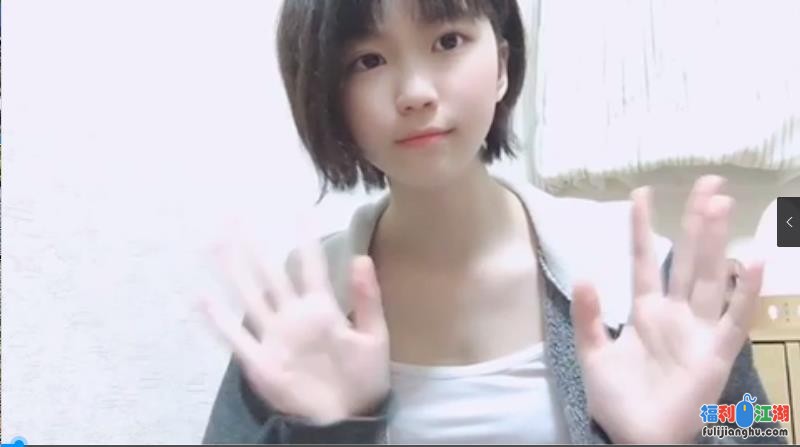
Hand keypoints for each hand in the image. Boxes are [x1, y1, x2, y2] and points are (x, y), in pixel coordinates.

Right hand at [201, 223, 390, 424]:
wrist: (348, 417)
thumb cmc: (364, 378)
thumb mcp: (374, 336)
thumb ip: (367, 299)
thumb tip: (361, 257)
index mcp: (322, 309)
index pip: (312, 266)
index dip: (306, 239)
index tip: (299, 211)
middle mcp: (293, 317)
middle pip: (270, 274)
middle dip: (253, 247)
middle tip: (236, 218)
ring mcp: (275, 337)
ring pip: (249, 296)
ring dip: (232, 271)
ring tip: (215, 244)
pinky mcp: (261, 361)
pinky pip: (236, 337)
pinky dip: (218, 319)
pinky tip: (202, 298)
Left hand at [570, 175, 763, 443]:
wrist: (638, 438)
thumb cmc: (617, 399)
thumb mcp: (592, 354)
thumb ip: (588, 316)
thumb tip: (585, 275)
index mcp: (645, 310)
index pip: (644, 260)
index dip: (642, 228)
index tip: (640, 193)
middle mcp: (675, 313)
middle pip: (686, 258)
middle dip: (695, 220)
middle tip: (708, 182)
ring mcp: (698, 330)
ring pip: (709, 276)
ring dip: (716, 242)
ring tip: (721, 204)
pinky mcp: (716, 352)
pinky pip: (734, 318)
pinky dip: (744, 292)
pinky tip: (752, 262)